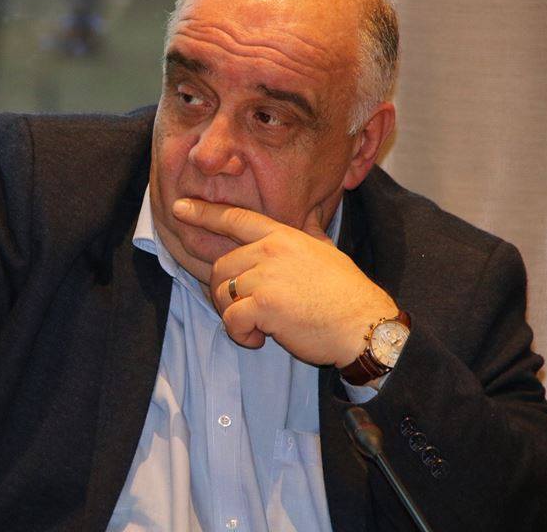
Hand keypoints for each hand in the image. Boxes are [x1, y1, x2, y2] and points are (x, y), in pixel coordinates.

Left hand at [172, 197, 398, 366]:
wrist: (365, 325)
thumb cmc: (348, 295)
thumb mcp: (326, 252)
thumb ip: (307, 236)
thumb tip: (309, 219)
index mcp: (283, 236)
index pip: (236, 218)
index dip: (204, 213)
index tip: (180, 208)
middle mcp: (271, 250)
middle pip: (220, 266)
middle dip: (222, 293)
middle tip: (245, 312)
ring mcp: (266, 275)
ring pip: (221, 294)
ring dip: (234, 316)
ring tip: (259, 327)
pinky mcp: (264, 304)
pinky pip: (231, 319)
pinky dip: (240, 334)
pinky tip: (261, 339)